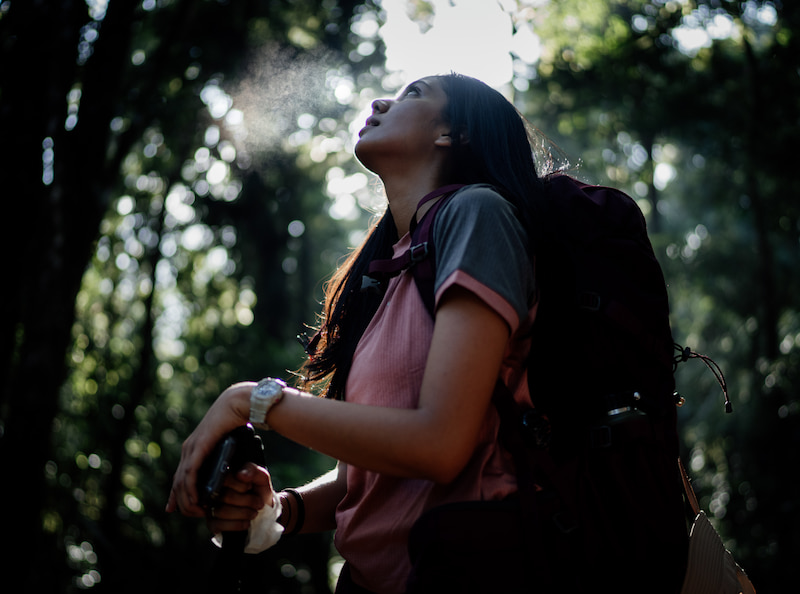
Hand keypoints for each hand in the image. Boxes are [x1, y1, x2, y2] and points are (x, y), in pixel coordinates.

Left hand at [166, 382, 253, 516]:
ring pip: (182, 481)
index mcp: (193, 448)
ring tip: (196, 512)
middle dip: (182, 502)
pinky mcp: (198, 448)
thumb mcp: (226, 445)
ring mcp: (191, 448)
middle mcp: (188, 449)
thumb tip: (227, 470)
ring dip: (187, 500)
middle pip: (178, 482)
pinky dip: (190, 490)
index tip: (173, 508)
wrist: (236, 404)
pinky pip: (190, 474)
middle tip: (191, 515)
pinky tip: (195, 500)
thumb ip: (222, 458)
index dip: (175, 494)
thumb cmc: (235, 422)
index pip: (180, 476)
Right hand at [206, 463, 275, 533]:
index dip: (240, 485)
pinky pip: (218, 525)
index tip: (251, 487)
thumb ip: (253, 471)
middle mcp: (213, 491)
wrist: (262, 513)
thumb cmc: (258, 492)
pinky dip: (236, 525)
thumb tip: (240, 474)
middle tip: (259, 504)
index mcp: (224, 476)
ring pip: (222, 511)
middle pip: (225, 496)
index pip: (224, 479)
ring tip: (254, 513)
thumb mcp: (261, 478)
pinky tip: (246, 523)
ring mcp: (210, 507)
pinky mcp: (211, 522)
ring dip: (244, 513)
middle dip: (247, 501)